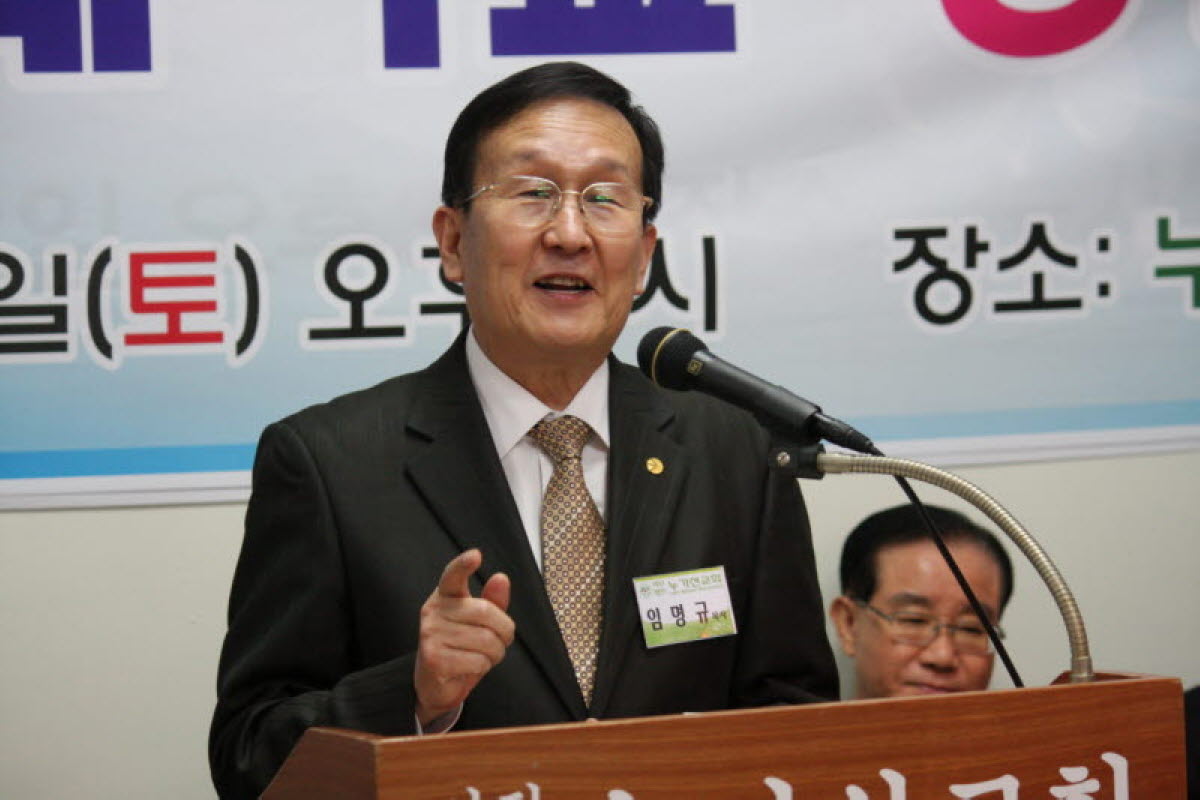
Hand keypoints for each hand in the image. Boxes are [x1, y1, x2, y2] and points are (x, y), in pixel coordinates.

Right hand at [414, 548, 513, 726]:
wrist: (435, 684)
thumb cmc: (460, 648)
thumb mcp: (479, 623)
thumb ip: (492, 601)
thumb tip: (501, 578)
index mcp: (445, 596)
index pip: (452, 575)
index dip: (463, 565)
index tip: (475, 556)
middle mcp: (433, 611)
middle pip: (486, 612)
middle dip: (504, 632)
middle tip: (501, 641)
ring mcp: (431, 634)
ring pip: (486, 639)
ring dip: (495, 653)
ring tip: (483, 656)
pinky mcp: (434, 658)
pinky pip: (477, 660)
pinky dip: (483, 667)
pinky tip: (470, 667)